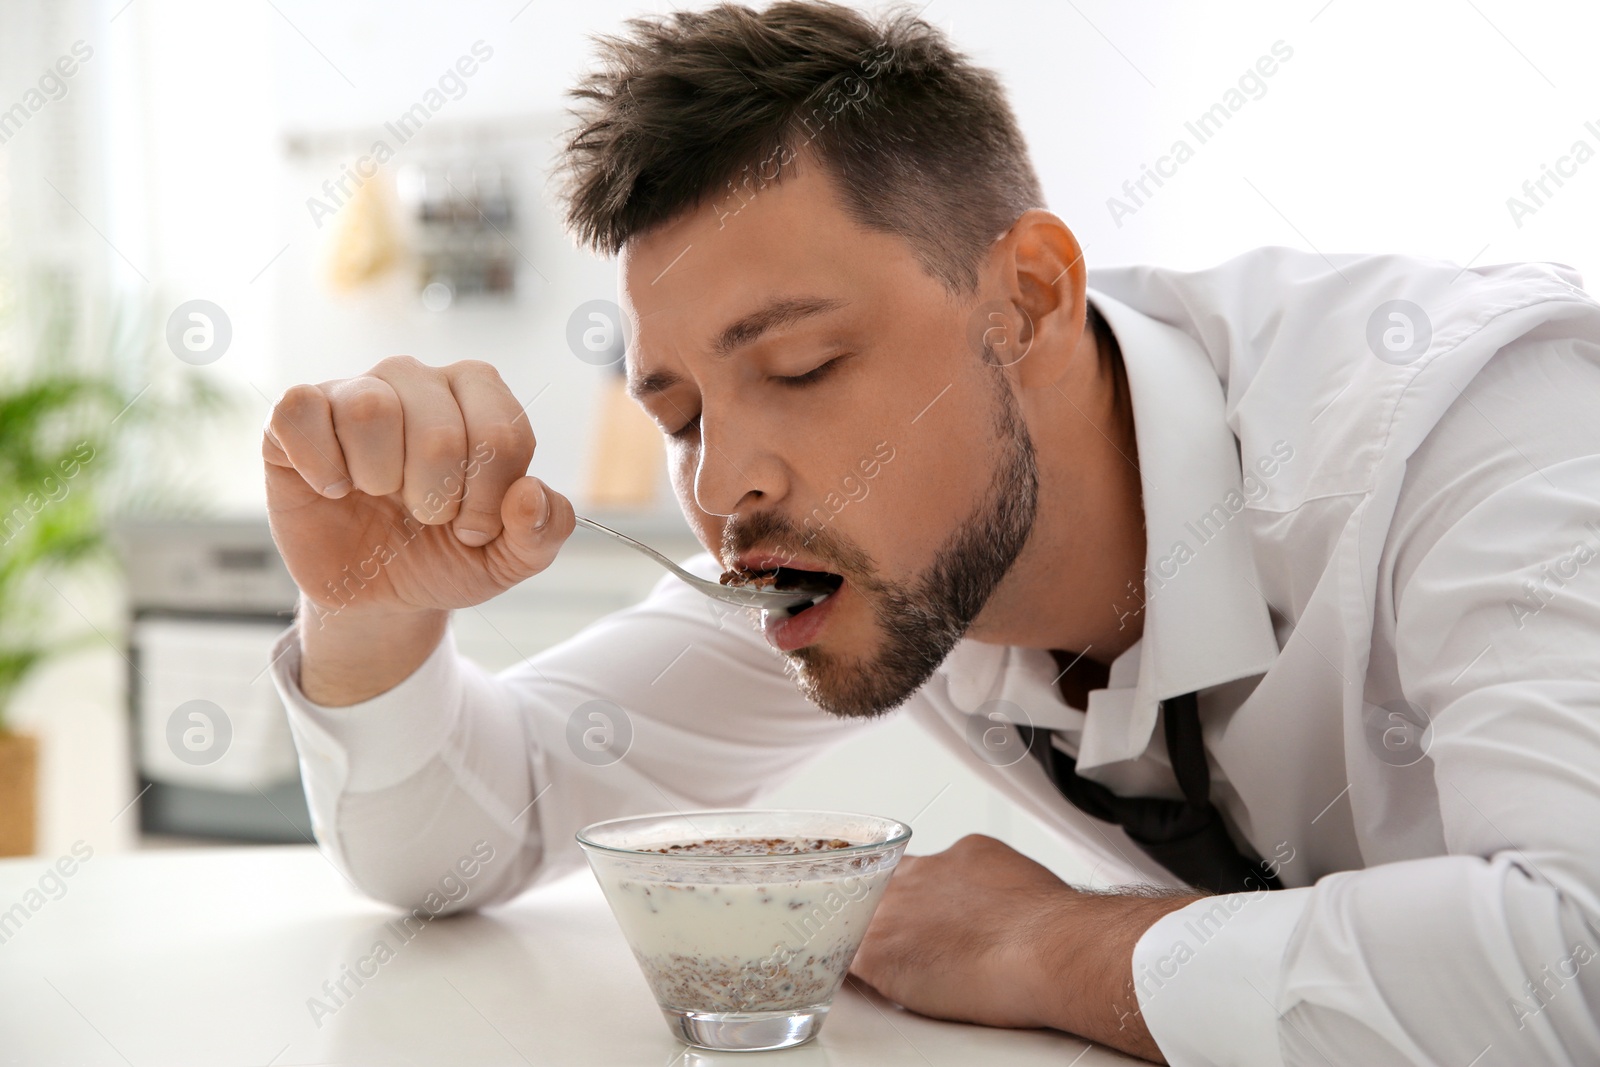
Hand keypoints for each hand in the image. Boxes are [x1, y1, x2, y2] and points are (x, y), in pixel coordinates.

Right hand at [263, 356, 573, 623]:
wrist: (376, 593)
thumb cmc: (445, 554)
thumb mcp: (510, 557)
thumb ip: (544, 530)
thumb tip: (530, 494)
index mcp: (480, 397)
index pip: (502, 431)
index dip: (490, 497)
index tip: (473, 528)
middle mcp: (418, 379)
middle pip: (438, 425)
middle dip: (437, 496)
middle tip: (426, 518)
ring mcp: (355, 391)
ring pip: (371, 408)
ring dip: (381, 477)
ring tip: (378, 496)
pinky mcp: (297, 415)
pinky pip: (301, 410)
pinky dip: (321, 463)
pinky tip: (335, 487)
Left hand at [850, 835, 1192, 1062]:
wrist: (1050, 948)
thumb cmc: (1056, 930)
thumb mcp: (1025, 883)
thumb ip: (995, 889)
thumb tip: (1002, 910)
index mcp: (961, 855)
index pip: (921, 869)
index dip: (916, 896)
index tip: (921, 917)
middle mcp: (921, 874)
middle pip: (881, 886)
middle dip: (887, 913)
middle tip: (901, 946)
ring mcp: (894, 909)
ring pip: (859, 919)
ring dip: (870, 942)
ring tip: (881, 969)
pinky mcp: (880, 950)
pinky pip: (845, 959)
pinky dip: (849, 973)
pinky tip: (858, 986)